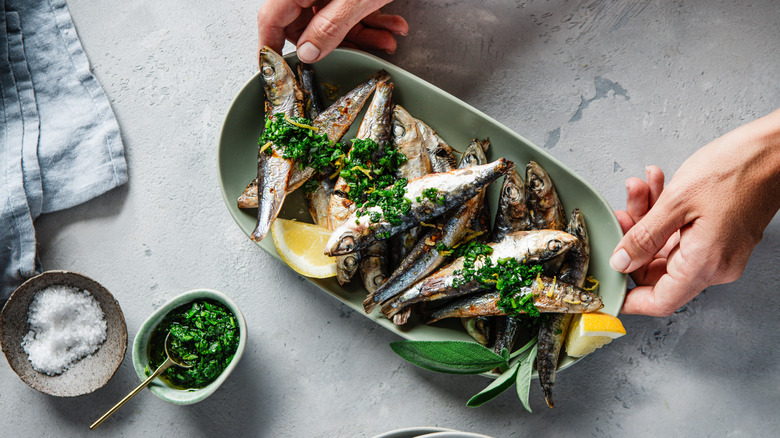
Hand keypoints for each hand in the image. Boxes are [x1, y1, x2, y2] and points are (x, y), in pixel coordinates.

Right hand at [257, 0, 408, 63]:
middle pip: (305, 24)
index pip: (271, 20)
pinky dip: (370, 19)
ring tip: (386, 41)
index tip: (279, 71)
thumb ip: (330, 28)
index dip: (272, 48)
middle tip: (354, 55)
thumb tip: (308, 53)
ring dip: (362, 34)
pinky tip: (391, 26)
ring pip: (332, 20)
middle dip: (335, 44)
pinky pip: (348, 8)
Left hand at [612, 109, 779, 315]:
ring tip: (639, 186)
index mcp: (704, 265)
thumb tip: (620, 263)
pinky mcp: (720, 234)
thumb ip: (643, 237)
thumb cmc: (736, 170)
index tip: (606, 285)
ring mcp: (719, 250)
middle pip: (657, 269)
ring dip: (647, 218)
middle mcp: (714, 265)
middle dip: (633, 240)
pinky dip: (665, 213)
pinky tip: (656, 185)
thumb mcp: (676, 202)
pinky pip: (683, 232)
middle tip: (620, 212)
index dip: (628, 297)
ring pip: (667, 245)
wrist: (776, 149)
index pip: (659, 301)